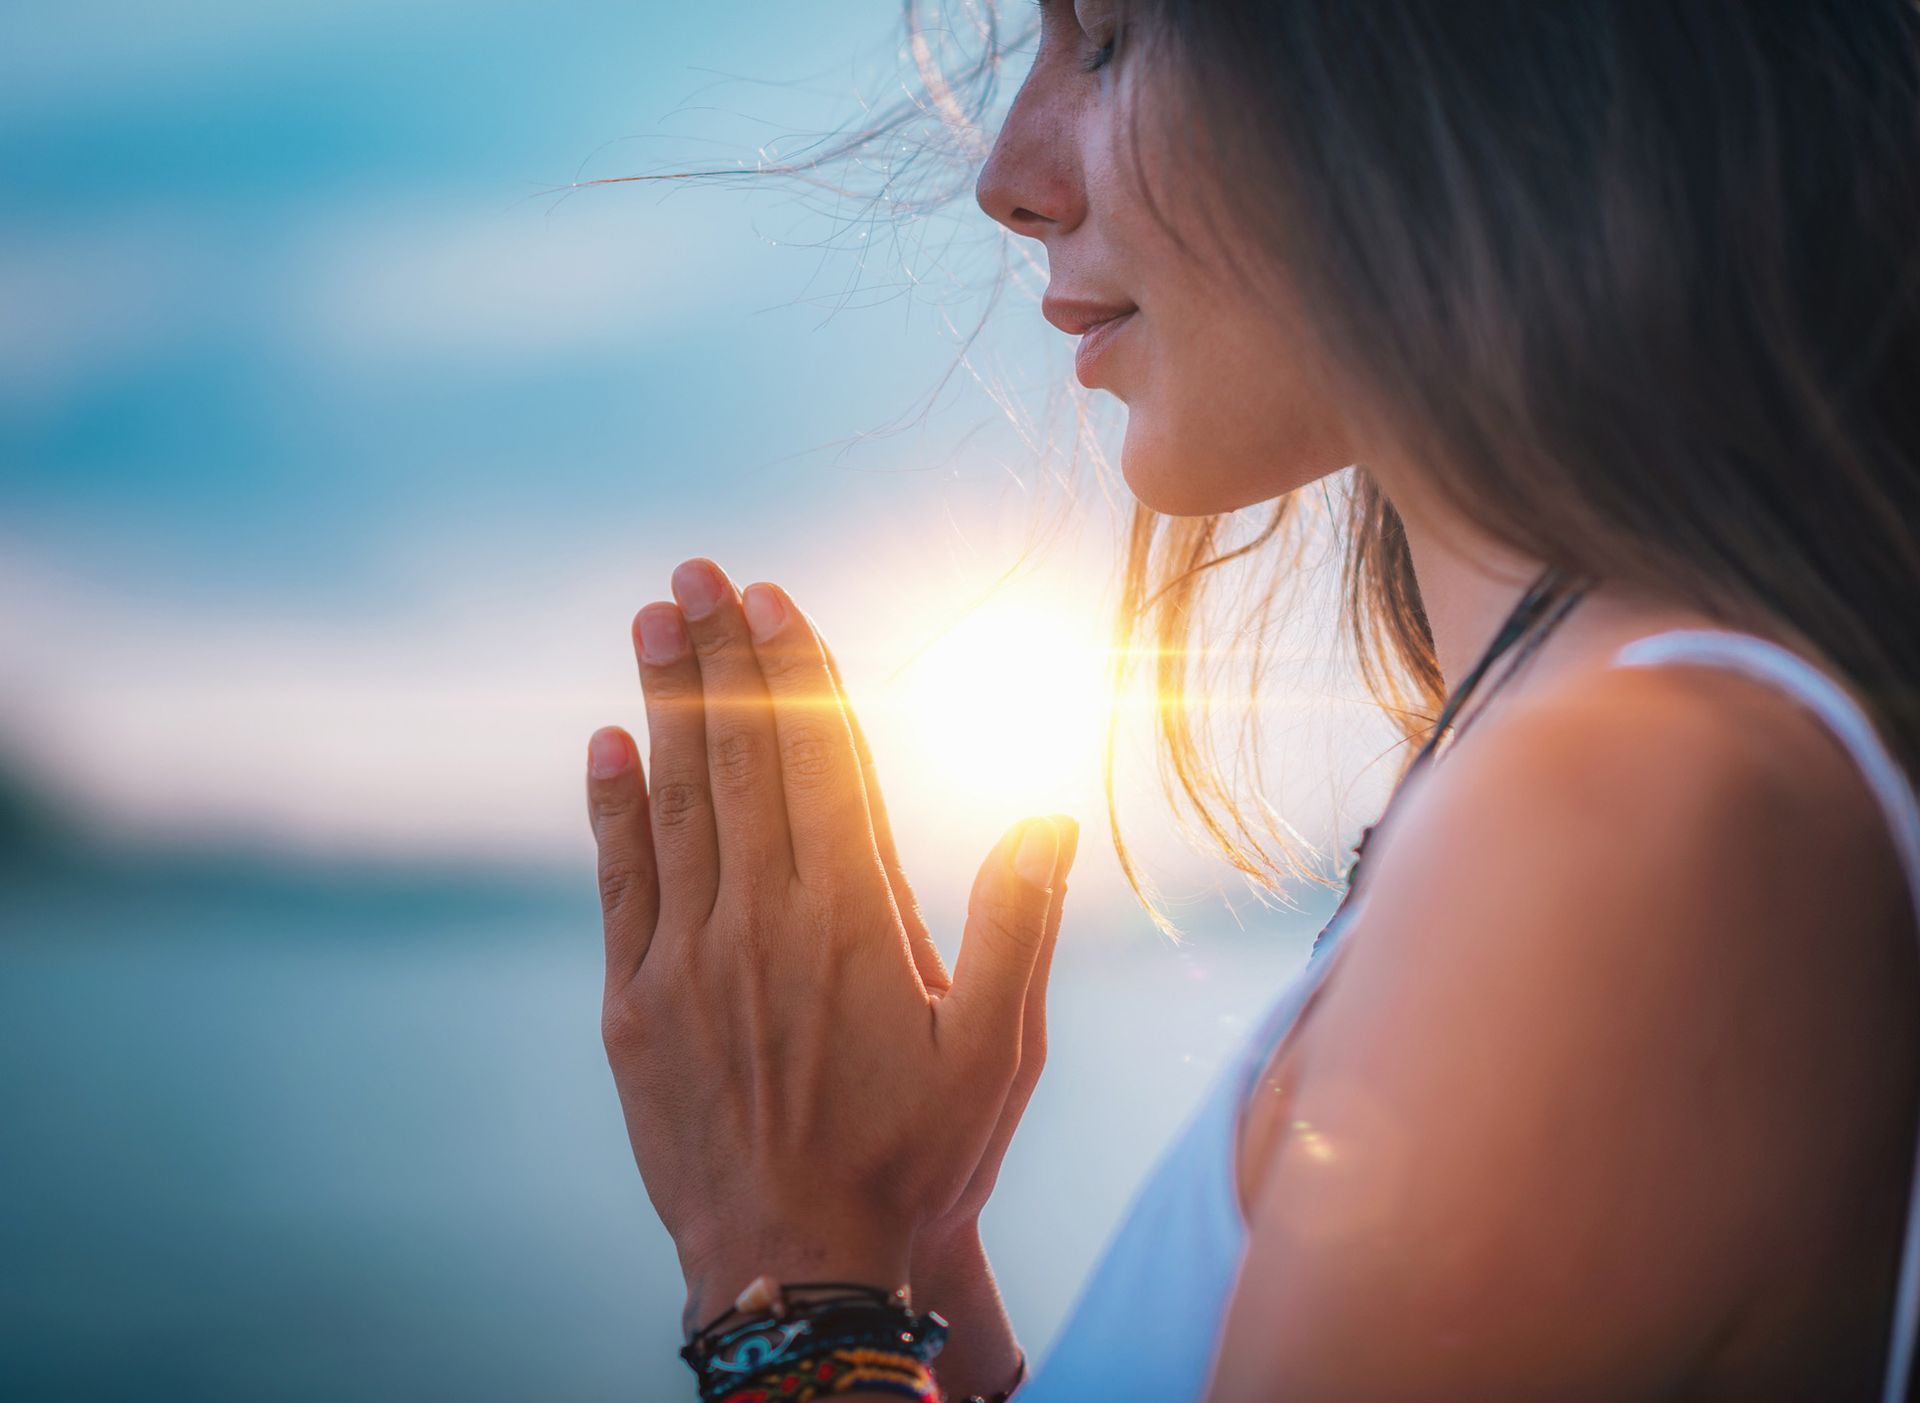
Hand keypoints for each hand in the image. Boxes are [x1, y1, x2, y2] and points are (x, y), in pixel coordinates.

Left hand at [584, 557, 1079, 1330]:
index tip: (773, 596)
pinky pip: (621, 882)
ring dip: (664, 704)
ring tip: (652, 621)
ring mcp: (690, 958)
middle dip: (720, 656)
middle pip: (740, 757)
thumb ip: (1019, 922)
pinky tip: (605, 743)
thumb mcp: (1000, 1050)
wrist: (802, 1274)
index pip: (821, 759)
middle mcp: (764, 919)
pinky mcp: (635, 1004)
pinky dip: (612, 808)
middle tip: (694, 572)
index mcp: (855, 916)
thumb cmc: (918, 1162)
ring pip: (677, 802)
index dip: (795, 669)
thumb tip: (1047, 809)